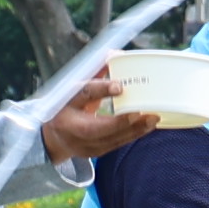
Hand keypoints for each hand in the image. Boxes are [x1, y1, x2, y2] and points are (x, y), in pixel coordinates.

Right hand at [35, 71, 151, 164]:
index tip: (120, 86)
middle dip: (123, 121)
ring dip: (134, 129)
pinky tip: (147, 127)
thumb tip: (116, 55)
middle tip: (144, 111)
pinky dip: (132, 135)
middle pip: (99, 127)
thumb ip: (95, 74)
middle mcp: (73, 127)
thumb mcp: (75, 89)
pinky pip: (116, 144)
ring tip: (153, 119)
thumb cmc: (68, 108)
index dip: (101, 90)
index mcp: (67, 105)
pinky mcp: (95, 153)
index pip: (84, 95)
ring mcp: (83, 144)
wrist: (55, 138)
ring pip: (112, 139)